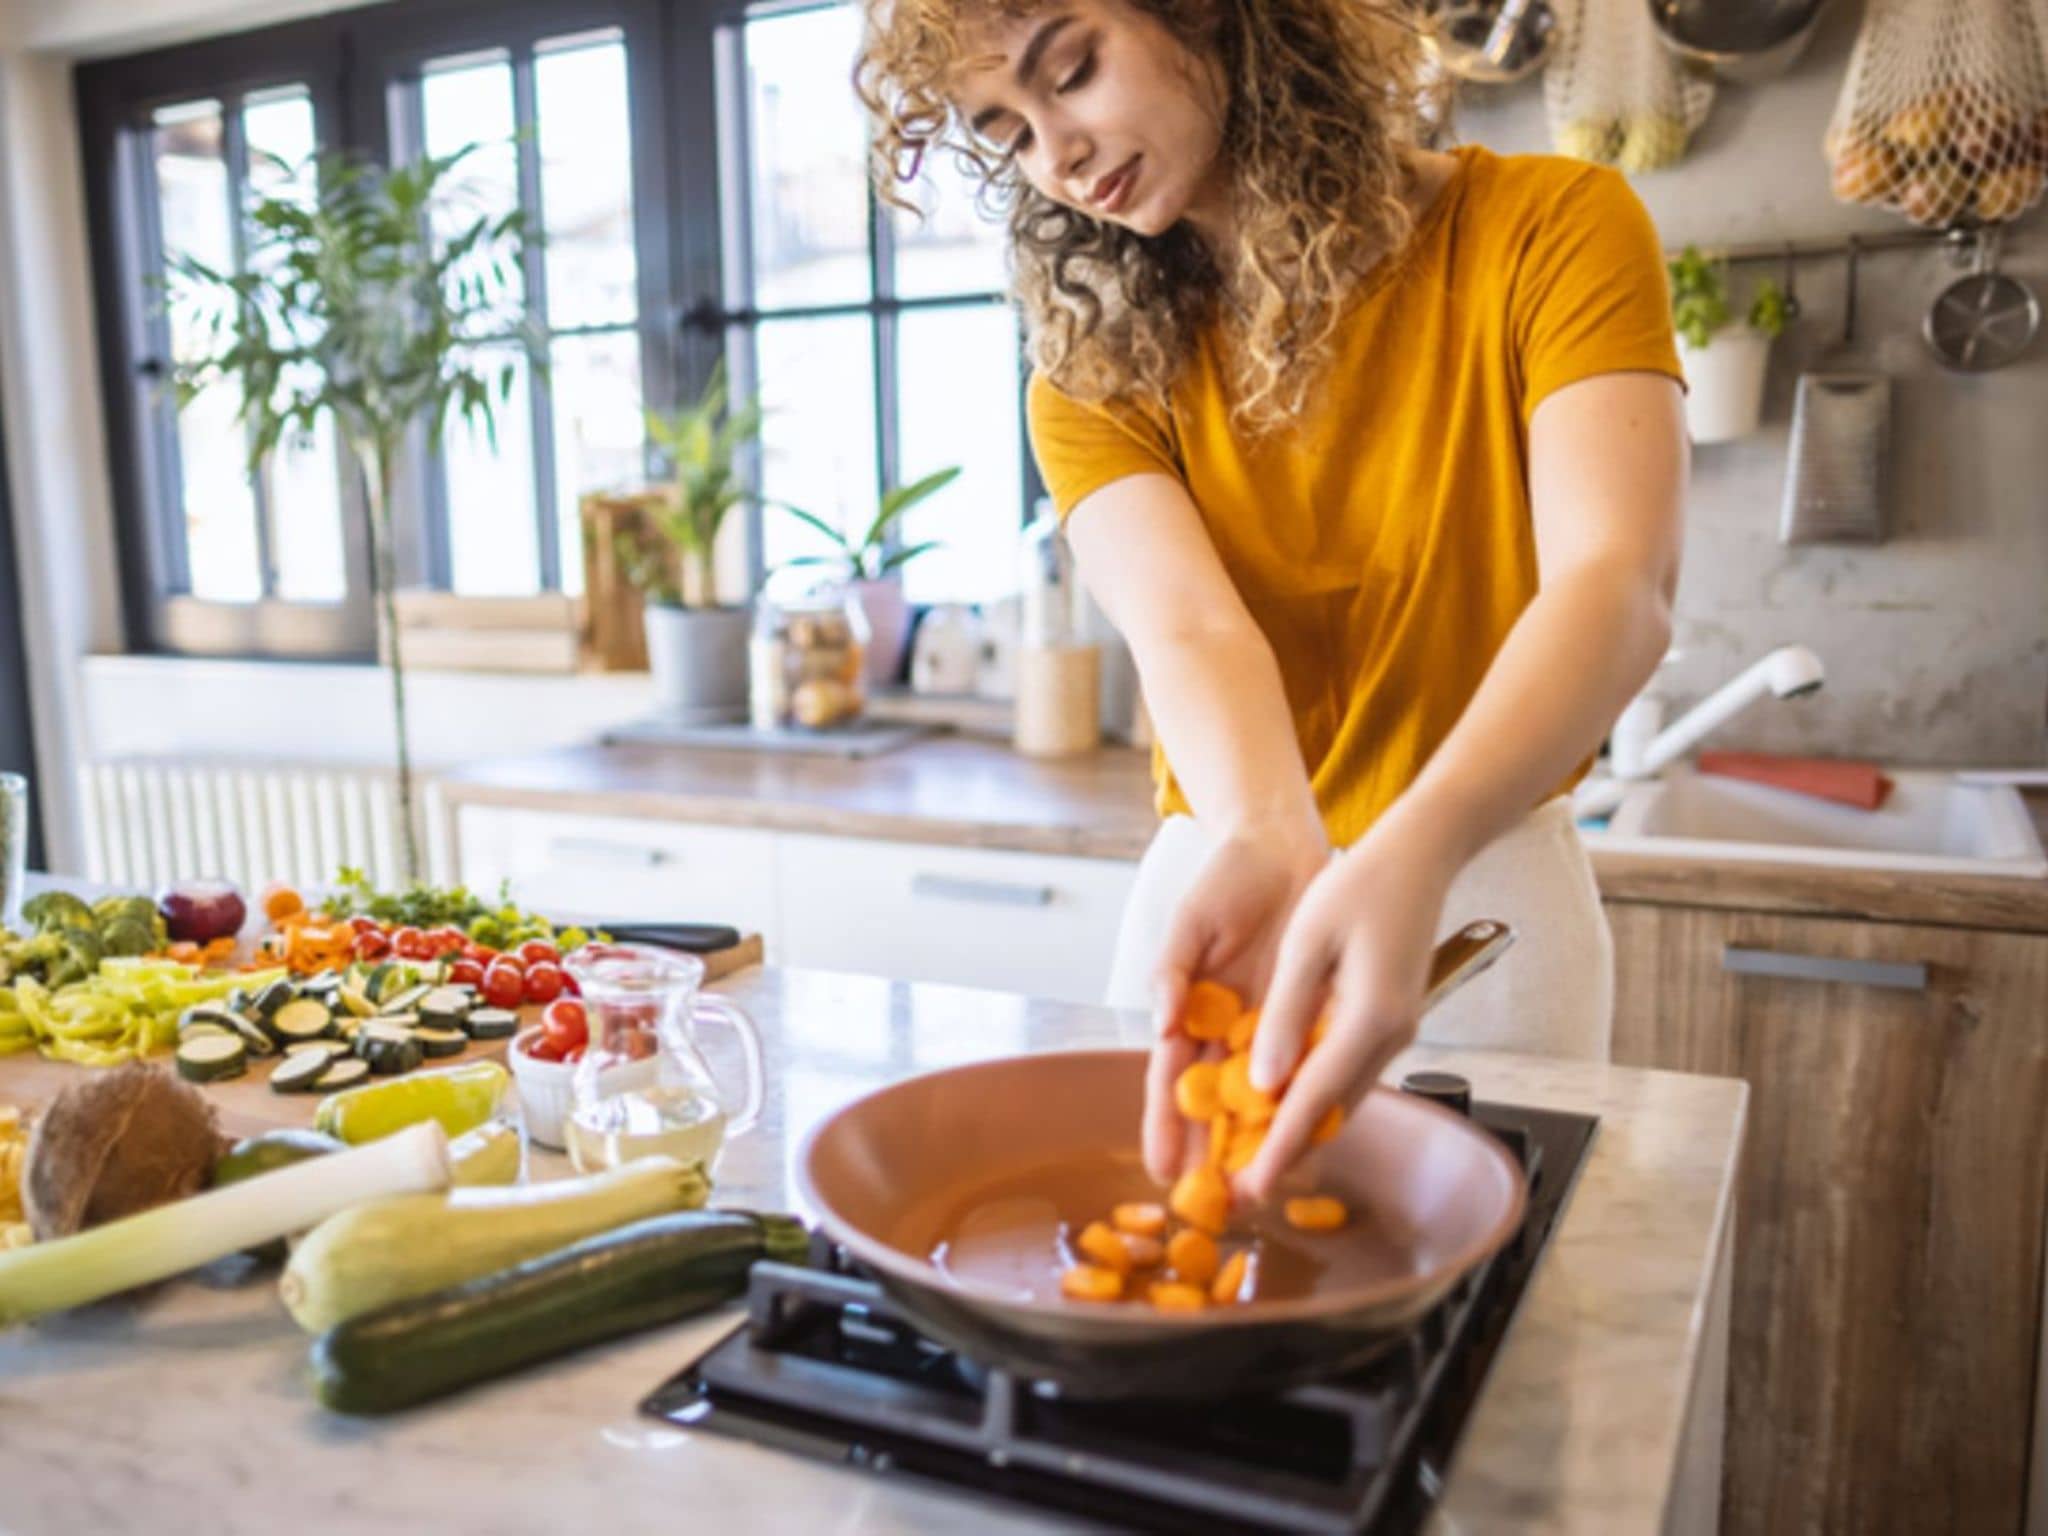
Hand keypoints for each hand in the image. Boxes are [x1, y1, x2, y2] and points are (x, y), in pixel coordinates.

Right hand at [1142, 821, 1327, 1182]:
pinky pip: (1309, 1067)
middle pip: (1216, 1104)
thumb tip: (1160, 1025)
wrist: (1283, 848)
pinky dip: (1308, 1101)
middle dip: (1214, 1154)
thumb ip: (1171, 972)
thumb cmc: (1224, 883)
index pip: (1170, 1083)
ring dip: (1261, 1141)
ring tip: (1262, 1186)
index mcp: (1188, 1013)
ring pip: (1263, 1097)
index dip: (1165, 1126)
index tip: (1162, 1170)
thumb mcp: (1188, 923)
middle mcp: (1227, 1030)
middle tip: (1217, 1202)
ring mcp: (1270, 1027)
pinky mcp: (1310, 1017)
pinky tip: (1313, 1137)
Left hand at [1233, 811, 1462, 1203]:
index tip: (1251, 1185)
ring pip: (1345, 1095)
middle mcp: (1392, 1035)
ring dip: (1304, 1126)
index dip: (1278, 1145)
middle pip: (1334, 1109)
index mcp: (1369, 1017)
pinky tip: (1287, 1102)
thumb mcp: (1307, 943)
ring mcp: (1399, 1030)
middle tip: (1246, 1186)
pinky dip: (1320, 1094)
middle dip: (1289, 1149)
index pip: (1314, 1096)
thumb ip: (1286, 1013)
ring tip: (1258, 1155)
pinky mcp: (1394, 1020)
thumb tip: (1263, 1080)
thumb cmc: (1356, 886)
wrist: (1419, 858)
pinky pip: (1352, 1071)